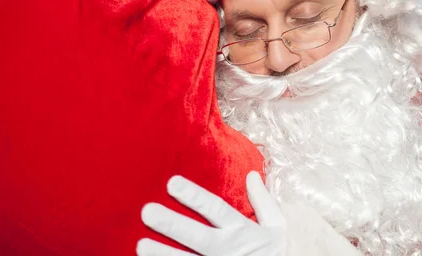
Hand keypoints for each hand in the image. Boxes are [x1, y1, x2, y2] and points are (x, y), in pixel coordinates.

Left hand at [137, 171, 286, 255]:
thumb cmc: (281, 250)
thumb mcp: (278, 225)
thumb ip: (263, 201)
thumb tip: (252, 174)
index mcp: (243, 231)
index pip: (215, 210)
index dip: (194, 196)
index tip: (171, 183)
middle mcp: (230, 250)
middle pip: (198, 236)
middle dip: (172, 224)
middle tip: (146, 211)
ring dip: (164, 255)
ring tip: (140, 245)